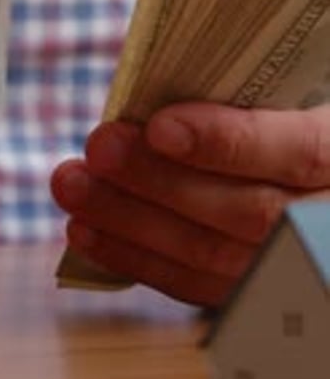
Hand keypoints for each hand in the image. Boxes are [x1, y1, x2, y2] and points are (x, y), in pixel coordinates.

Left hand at [51, 102, 329, 306]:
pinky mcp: (260, 293)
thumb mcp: (301, 94)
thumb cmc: (297, 120)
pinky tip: (90, 233)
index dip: (228, 143)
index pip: (301, 153)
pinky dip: (139, 261)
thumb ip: (255, 95)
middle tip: (97, 149)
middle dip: (160, 181)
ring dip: (132, 224)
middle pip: (247, 213)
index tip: (159, 128)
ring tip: (73, 187)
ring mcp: (300, 266)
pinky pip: (200, 290)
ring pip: (216, 258)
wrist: (315, 187)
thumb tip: (163, 84)